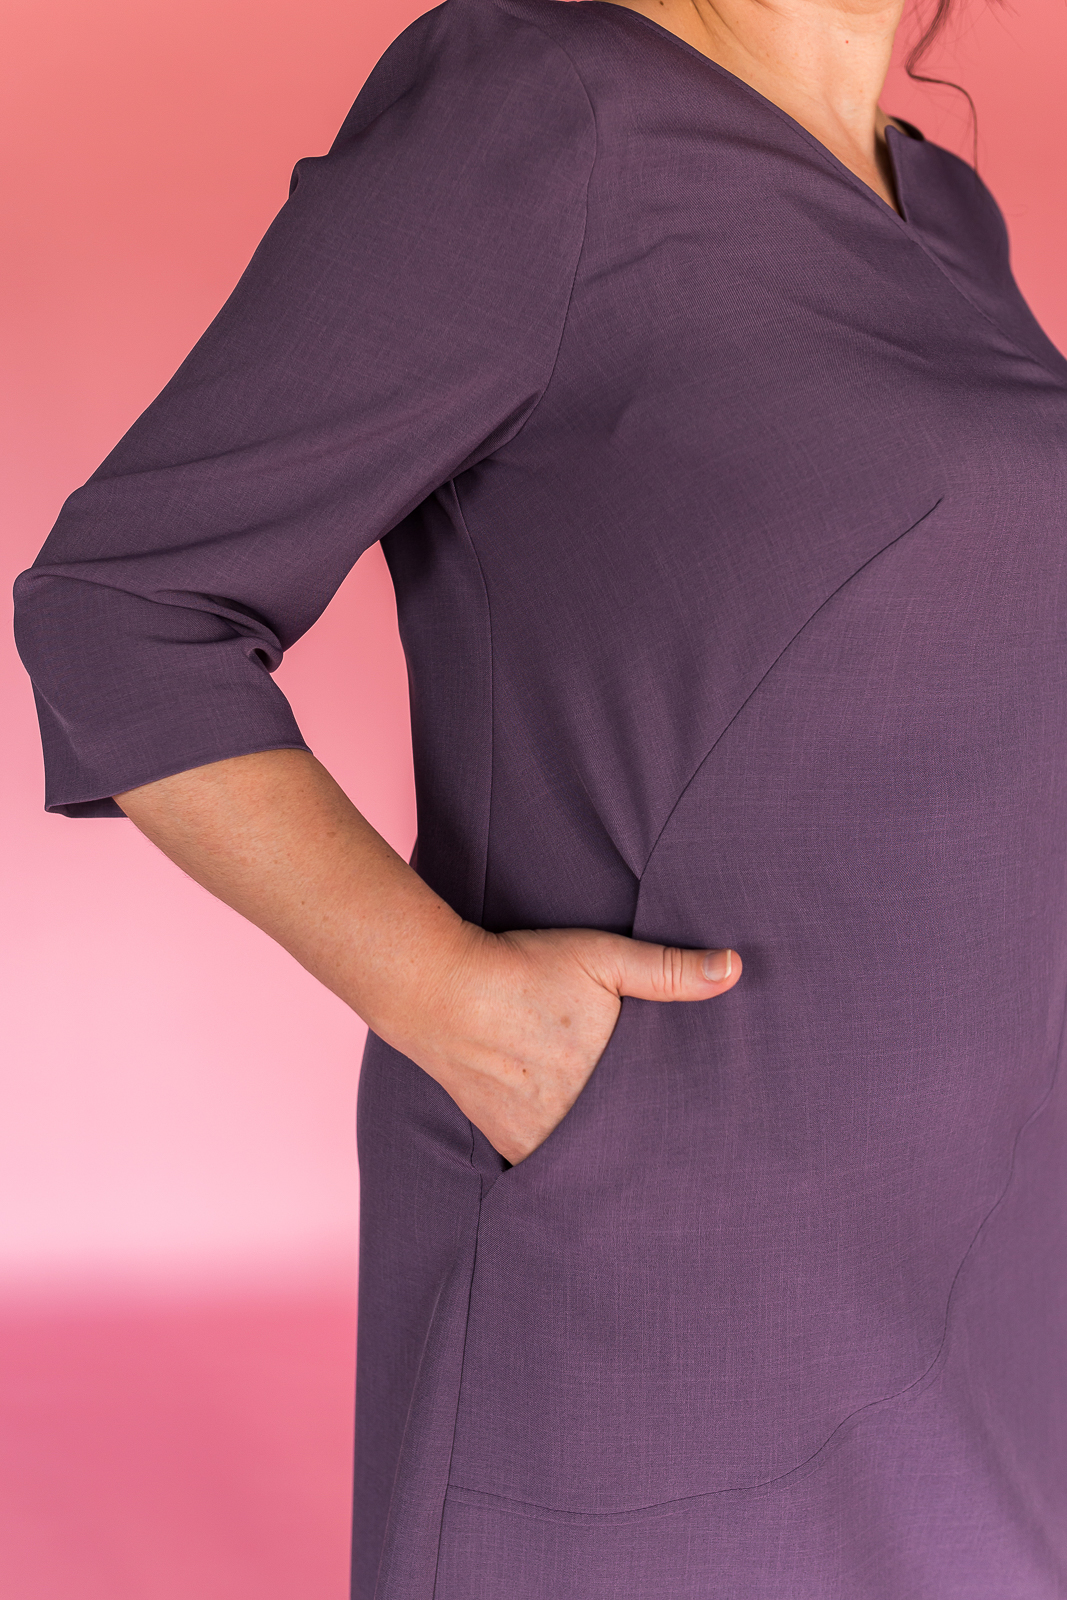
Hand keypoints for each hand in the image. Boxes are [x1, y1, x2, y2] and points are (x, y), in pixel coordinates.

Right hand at [391, 924, 740, 1164]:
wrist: (439, 992)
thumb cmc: (524, 970)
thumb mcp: (603, 958)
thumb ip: (670, 969)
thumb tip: (734, 968)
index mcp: (612, 1087)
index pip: (668, 1125)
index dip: (692, 1131)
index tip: (714, 1138)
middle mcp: (578, 1125)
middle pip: (632, 1152)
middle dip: (657, 1154)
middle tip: (692, 1170)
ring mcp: (541, 1141)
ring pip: (592, 1167)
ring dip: (612, 1165)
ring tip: (647, 1177)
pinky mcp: (510, 1144)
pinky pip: (552, 1168)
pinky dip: (571, 1165)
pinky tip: (588, 1164)